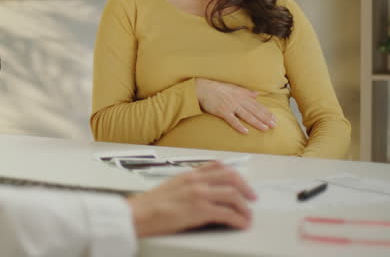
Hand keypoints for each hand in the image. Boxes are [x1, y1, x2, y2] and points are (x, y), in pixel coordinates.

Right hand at [127, 161, 255, 236]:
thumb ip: (189, 185)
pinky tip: (241, 224)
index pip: (218, 166)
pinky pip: (228, 213)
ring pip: (233, 194)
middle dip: (246, 188)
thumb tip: (205, 192)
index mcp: (189, 174)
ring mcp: (199, 194)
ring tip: (247, 216)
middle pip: (231, 177)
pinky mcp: (200, 210)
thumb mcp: (171, 186)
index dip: (235, 174)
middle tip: (252, 198)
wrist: (138, 214)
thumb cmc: (150, 205)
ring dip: (245, 207)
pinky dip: (239, 219)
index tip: (242, 184)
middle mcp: (196, 180)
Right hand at [195, 78, 275, 133]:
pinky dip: (239, 126)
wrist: (202, 88)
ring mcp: (230, 106)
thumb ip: (246, 92)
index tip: (274, 118)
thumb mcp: (233, 87)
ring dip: (256, 122)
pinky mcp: (222, 111)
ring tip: (265, 128)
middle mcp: (237, 100)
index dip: (266, 112)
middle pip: (254, 110)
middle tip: (274, 125)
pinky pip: (232, 120)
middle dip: (265, 118)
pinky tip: (245, 131)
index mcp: (241, 95)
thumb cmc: (217, 88)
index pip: (256, 105)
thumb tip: (257, 94)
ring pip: (246, 115)